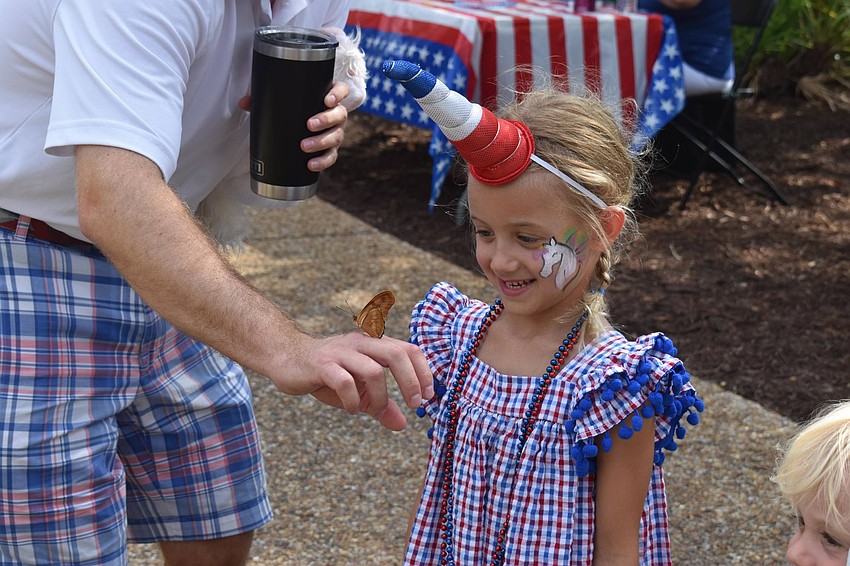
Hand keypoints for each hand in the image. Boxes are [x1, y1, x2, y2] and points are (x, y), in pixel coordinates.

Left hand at [238, 81, 349, 171]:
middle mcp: (336, 115)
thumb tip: (244, 103)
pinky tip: (311, 164)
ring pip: (336, 137)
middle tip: (310, 125)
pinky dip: (322, 161)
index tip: (328, 99)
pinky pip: (331, 156)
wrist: (296, 128)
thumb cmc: (292, 108)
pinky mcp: (330, 150)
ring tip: (304, 146)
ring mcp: (335, 133)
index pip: (341, 91)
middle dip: (326, 120)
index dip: (338, 94)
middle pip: (339, 115)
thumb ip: (263, 97)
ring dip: (322, 142)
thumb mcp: (279, 100)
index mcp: (328, 97)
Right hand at [270, 332, 433, 430]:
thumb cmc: (327, 374)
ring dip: (379, 397)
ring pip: (373, 370)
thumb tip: (402, 425)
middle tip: (415, 404)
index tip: (428, 396)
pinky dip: (353, 401)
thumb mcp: (358, 391)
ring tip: (372, 410)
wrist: (286, 358)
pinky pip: (345, 382)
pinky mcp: (322, 365)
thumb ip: (380, 406)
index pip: (409, 350)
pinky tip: (351, 409)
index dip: (423, 372)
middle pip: (397, 354)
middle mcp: (360, 344)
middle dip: (411, 382)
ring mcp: (341, 353)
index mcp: (373, 345)